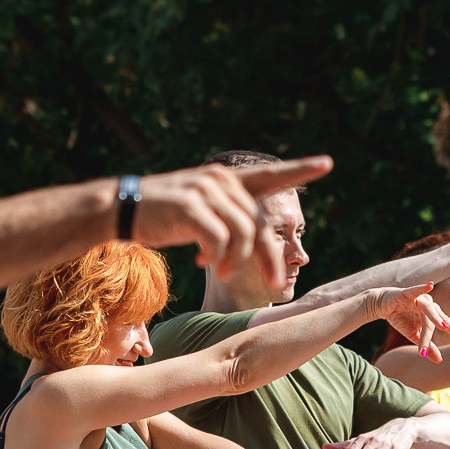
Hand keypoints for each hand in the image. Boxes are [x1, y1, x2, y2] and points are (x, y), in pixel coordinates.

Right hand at [135, 158, 332, 290]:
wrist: (122, 210)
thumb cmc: (165, 217)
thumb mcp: (202, 213)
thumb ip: (230, 218)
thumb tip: (257, 245)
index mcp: (226, 181)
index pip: (270, 175)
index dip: (299, 170)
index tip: (327, 164)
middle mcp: (220, 181)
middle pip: (260, 224)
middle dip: (269, 258)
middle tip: (274, 284)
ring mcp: (205, 191)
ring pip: (242, 235)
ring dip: (235, 262)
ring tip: (219, 272)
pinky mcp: (190, 206)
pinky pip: (219, 240)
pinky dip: (214, 258)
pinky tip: (199, 262)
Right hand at [378, 282, 449, 360]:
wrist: (382, 306)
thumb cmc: (400, 318)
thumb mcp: (414, 335)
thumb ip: (428, 345)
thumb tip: (440, 361)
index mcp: (430, 314)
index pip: (441, 322)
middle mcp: (427, 305)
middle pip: (435, 317)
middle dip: (444, 325)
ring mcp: (418, 298)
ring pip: (427, 308)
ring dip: (435, 317)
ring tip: (442, 326)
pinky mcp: (406, 294)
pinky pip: (415, 291)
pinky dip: (422, 288)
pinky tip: (430, 286)